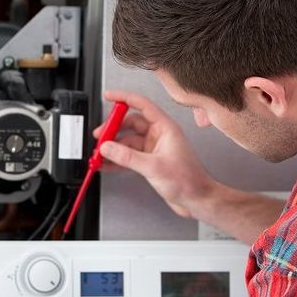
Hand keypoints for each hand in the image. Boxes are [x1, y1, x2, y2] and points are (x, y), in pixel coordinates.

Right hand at [95, 90, 213, 217]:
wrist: (196, 199)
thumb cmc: (188, 181)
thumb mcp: (154, 167)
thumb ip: (128, 157)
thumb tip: (108, 147)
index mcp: (166, 128)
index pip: (142, 105)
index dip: (124, 98)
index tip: (108, 96)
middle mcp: (160, 136)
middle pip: (131, 123)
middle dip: (113, 128)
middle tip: (100, 136)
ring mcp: (154, 149)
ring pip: (128, 141)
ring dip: (113, 147)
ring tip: (100, 154)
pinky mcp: (150, 162)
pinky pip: (129, 156)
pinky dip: (117, 159)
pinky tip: (107, 164)